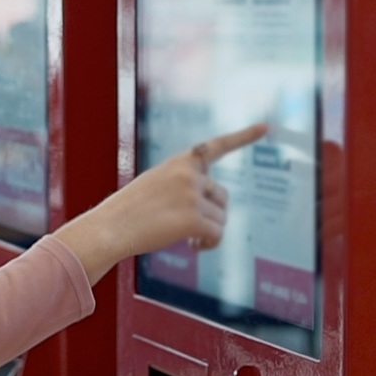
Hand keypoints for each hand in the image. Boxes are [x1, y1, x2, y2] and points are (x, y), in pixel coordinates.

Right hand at [53, 122, 268, 283]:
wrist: (110, 228)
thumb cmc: (128, 212)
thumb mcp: (155, 185)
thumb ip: (183, 186)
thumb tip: (212, 212)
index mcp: (179, 163)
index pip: (216, 146)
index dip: (243, 137)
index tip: (265, 127)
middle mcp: (189, 174)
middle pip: (222, 196)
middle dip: (211, 214)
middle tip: (191, 231)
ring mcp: (193, 195)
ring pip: (221, 218)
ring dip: (209, 231)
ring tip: (189, 240)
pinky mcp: (195, 218)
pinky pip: (217, 234)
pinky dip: (209, 245)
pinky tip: (192, 248)